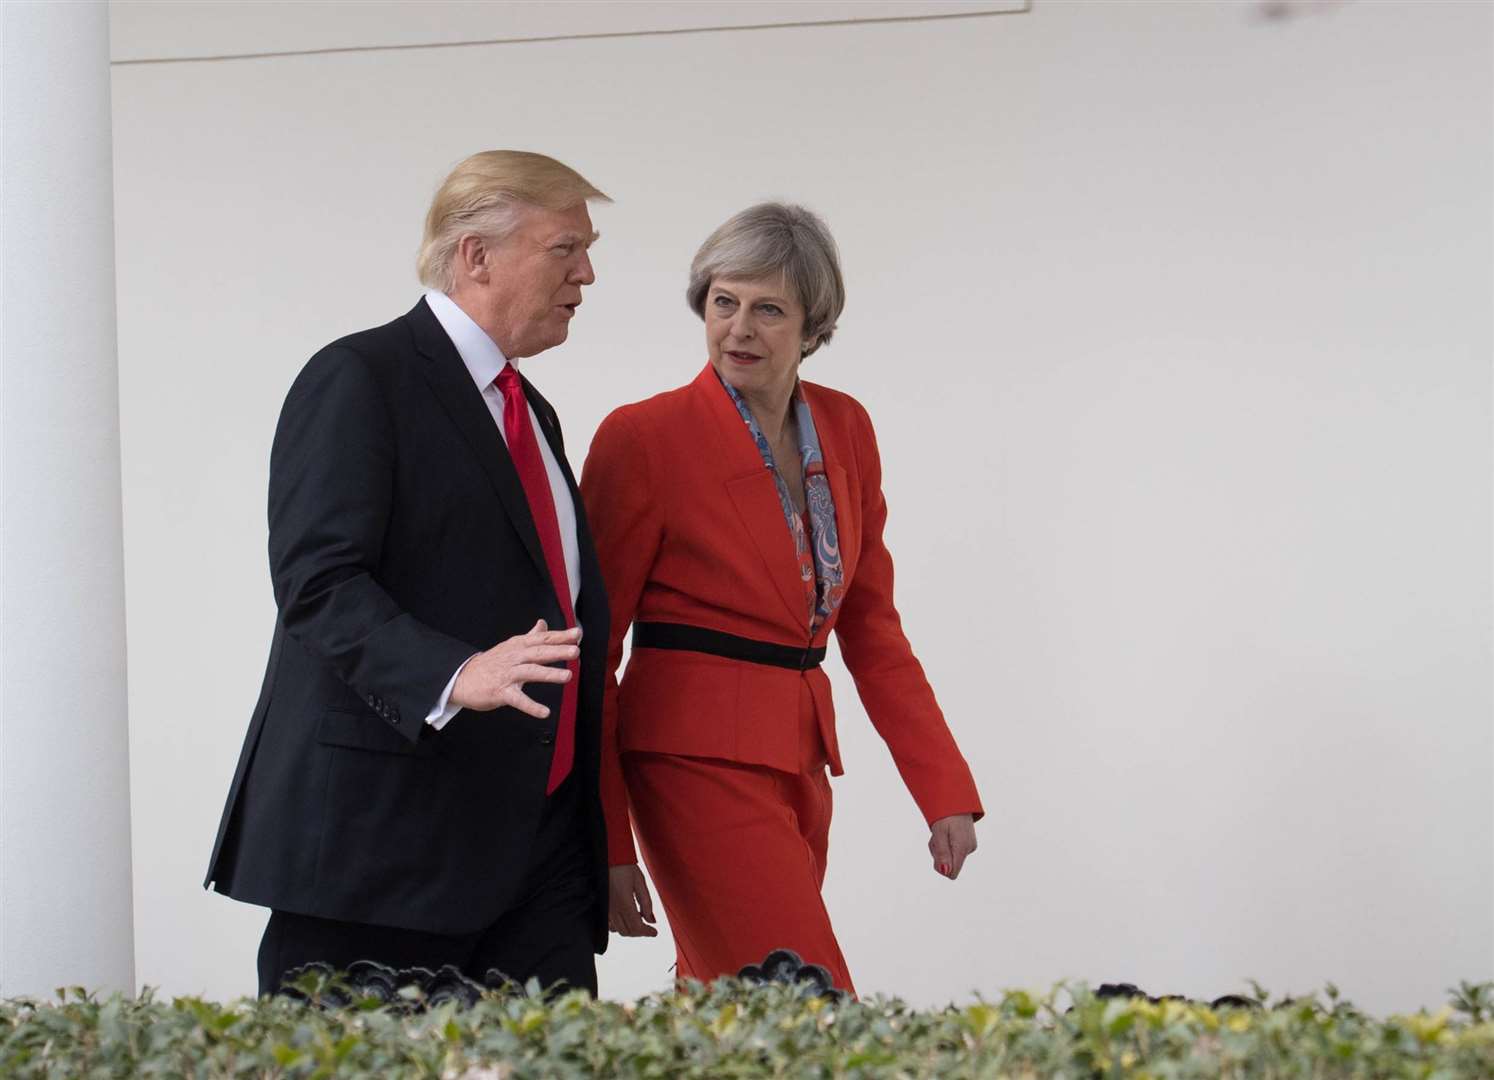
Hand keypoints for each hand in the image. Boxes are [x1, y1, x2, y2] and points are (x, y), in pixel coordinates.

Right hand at [449, 620, 579, 715]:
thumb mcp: (511, 646)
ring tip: (568, 677)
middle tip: (575, 651)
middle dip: (557, 651)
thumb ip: (530, 636)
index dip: (560, 636)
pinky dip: (531, 706)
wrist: (461, 678)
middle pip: (538, 653)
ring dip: (549, 674)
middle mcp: (514, 657)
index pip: (542, 639)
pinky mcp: (500, 692)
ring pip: (530, 673)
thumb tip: (543, 623)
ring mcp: (507, 675)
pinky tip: (544, 712)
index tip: (577, 634)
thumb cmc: (491, 663)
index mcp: (518, 646)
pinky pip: (518, 699)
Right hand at [608, 864, 657, 936]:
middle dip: (640, 932)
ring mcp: (607, 909)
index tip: (655, 932)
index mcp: (625, 903)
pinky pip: (610, 925)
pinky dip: (620, 927)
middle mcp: (613, 909)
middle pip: (628, 931)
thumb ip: (646, 903)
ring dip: (630, 930)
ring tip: (640, 921)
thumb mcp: (640, 882)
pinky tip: (627, 918)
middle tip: (649, 928)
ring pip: (618, 930)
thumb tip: (652, 920)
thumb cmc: (626, 867)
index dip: (647, 932)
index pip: (637, 927)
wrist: (609, 858)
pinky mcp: (603, 907)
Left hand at [929, 814, 977, 879]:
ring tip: (941, 832)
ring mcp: (969, 846)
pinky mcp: (968, 842)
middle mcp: (969, 849)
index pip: (951, 873)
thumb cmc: (946, 814)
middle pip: (948, 865)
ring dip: (940, 847)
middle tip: (936, 837)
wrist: (956, 798)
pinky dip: (946, 843)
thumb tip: (945, 871)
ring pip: (949, 857)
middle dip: (939, 854)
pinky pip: (953, 850)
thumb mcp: (939, 833)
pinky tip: (946, 832)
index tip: (937, 850)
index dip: (941, 866)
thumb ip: (942, 853)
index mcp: (962, 848)